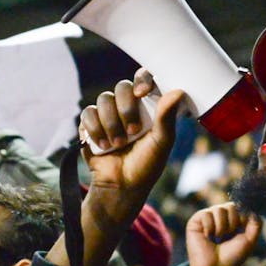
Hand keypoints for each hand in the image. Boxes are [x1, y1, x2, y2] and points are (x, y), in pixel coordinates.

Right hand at [79, 68, 184, 219]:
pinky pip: (88, 113)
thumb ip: (167, 117)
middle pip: (122, 87)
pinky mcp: (90, 124)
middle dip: (126, 109)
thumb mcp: (162, 143)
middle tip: (133, 131)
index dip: (142, 79)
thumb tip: (177, 92)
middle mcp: (127, 106)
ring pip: (103, 100)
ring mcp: (108, 114)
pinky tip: (103, 145)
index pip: (144, 79)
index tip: (143, 92)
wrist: (120, 187)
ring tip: (117, 145)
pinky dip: (95, 129)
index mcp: (148, 107)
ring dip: (111, 123)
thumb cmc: (146, 166)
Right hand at [186, 203, 261, 265]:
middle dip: (233, 223)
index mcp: (232, 220)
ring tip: (217, 238)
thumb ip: (256, 223)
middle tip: (227, 237)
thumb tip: (253, 208)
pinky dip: (210, 227)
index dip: (242, 218)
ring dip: (221, 227)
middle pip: (231, 206)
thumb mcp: (249, 240)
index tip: (238, 232)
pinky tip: (207, 237)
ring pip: (219, 209)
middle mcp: (220, 217)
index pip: (240, 206)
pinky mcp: (196, 221)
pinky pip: (206, 214)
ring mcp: (208, 218)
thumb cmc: (232, 257)